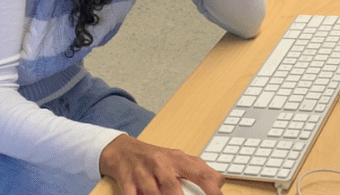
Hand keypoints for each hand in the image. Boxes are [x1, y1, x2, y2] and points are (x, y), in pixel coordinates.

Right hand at [98, 134, 224, 194]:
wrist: (121, 150)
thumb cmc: (153, 158)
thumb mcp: (177, 159)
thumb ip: (198, 170)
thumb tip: (219, 184)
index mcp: (178, 159)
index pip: (202, 174)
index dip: (213, 191)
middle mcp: (160, 163)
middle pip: (173, 188)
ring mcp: (142, 172)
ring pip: (153, 194)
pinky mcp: (126, 179)